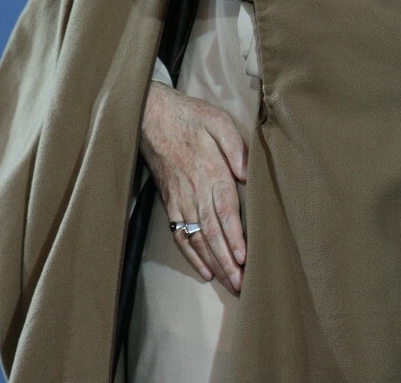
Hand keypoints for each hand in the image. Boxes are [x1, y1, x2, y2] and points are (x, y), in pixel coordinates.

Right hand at [141, 81, 247, 293]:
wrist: (153, 116)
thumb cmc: (191, 117)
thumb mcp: (218, 120)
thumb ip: (235, 145)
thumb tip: (247, 172)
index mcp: (210, 170)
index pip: (225, 210)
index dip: (234, 236)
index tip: (244, 258)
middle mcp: (195, 190)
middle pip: (212, 231)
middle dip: (227, 261)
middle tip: (242, 285)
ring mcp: (180, 199)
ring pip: (197, 238)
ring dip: (213, 263)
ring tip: (229, 284)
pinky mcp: (170, 202)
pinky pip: (179, 234)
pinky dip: (191, 256)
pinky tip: (205, 271)